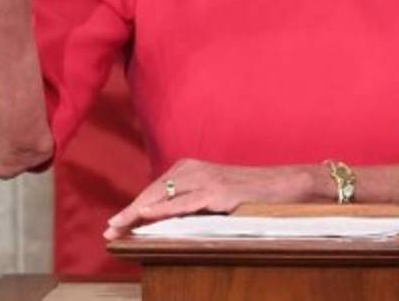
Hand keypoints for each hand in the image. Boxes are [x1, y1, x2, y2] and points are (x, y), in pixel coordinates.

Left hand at [103, 159, 324, 239]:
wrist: (288, 183)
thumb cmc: (254, 193)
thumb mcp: (219, 196)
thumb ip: (195, 203)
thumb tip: (171, 222)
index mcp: (194, 169)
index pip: (157, 188)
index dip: (135, 205)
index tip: (116, 222)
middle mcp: (197, 170)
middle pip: (155, 190)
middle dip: (130, 210)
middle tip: (110, 229)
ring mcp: (209, 179)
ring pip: (165, 195)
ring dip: (139, 211)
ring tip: (119, 225)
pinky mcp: (220, 192)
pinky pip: (186, 202)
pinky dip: (164, 209)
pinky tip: (147, 216)